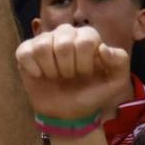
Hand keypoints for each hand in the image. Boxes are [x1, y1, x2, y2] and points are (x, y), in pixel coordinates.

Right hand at [16, 24, 133, 123]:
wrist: (66, 111)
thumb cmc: (90, 93)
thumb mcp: (115, 82)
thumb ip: (119, 62)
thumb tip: (103, 48)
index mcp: (88, 36)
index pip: (85, 41)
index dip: (84, 64)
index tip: (84, 75)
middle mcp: (65, 33)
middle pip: (63, 44)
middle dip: (67, 69)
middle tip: (68, 77)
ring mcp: (43, 40)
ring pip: (42, 47)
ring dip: (50, 70)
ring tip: (55, 76)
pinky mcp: (25, 50)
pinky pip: (24, 53)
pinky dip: (33, 69)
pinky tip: (39, 75)